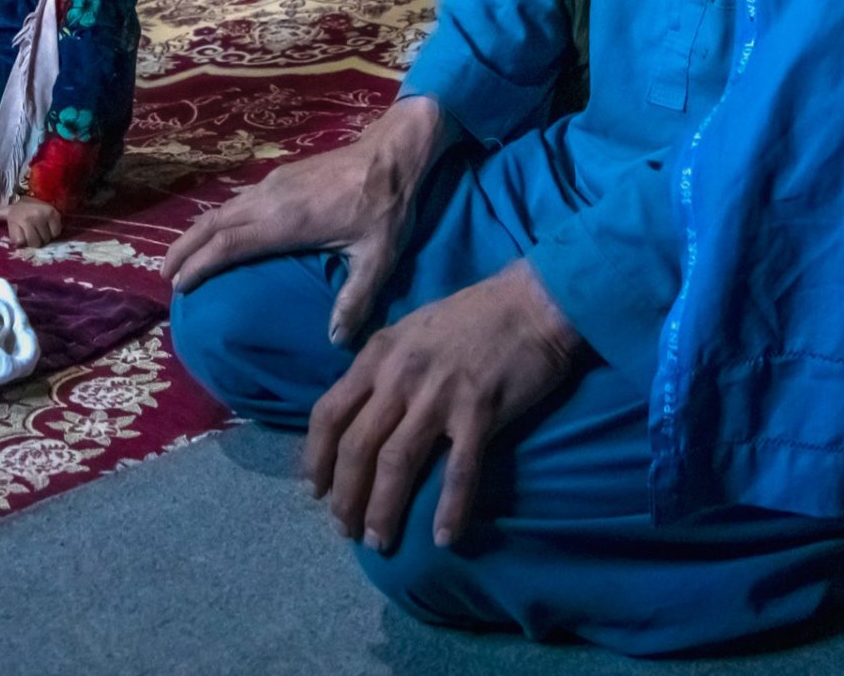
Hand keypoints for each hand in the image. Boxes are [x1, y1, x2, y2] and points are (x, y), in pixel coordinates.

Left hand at [0, 197, 61, 249]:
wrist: (35, 194)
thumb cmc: (18, 209)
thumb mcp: (4, 212)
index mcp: (14, 218)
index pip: (19, 242)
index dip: (21, 241)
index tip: (21, 236)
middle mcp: (28, 217)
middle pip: (34, 243)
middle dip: (33, 241)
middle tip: (32, 233)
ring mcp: (42, 216)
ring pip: (45, 239)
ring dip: (43, 237)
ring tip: (40, 230)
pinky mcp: (54, 215)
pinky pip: (55, 233)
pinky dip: (53, 232)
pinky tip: (48, 226)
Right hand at [163, 96, 449, 344]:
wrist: (391, 153)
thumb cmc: (385, 207)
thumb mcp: (378, 258)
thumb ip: (356, 299)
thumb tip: (336, 341)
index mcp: (286, 223)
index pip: (228, 245)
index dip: (199, 265)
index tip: (179, 286)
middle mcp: (269, 201)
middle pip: (213, 225)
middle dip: (185, 249)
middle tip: (164, 276)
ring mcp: (271, 186)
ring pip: (220, 210)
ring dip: (196, 233)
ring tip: (181, 258)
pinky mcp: (278, 178)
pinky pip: (234, 202)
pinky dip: (215, 221)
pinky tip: (216, 233)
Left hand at [305, 259, 585, 552]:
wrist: (529, 302)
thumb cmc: (469, 318)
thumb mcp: (407, 332)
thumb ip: (381, 369)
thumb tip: (359, 412)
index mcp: (376, 355)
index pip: (328, 413)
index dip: (316, 457)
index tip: (315, 490)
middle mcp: (398, 375)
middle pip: (356, 445)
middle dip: (345, 494)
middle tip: (345, 530)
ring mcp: (437, 394)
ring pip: (396, 462)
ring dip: (383, 508)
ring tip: (377, 541)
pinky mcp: (480, 411)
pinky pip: (459, 471)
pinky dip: (450, 509)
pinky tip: (443, 538)